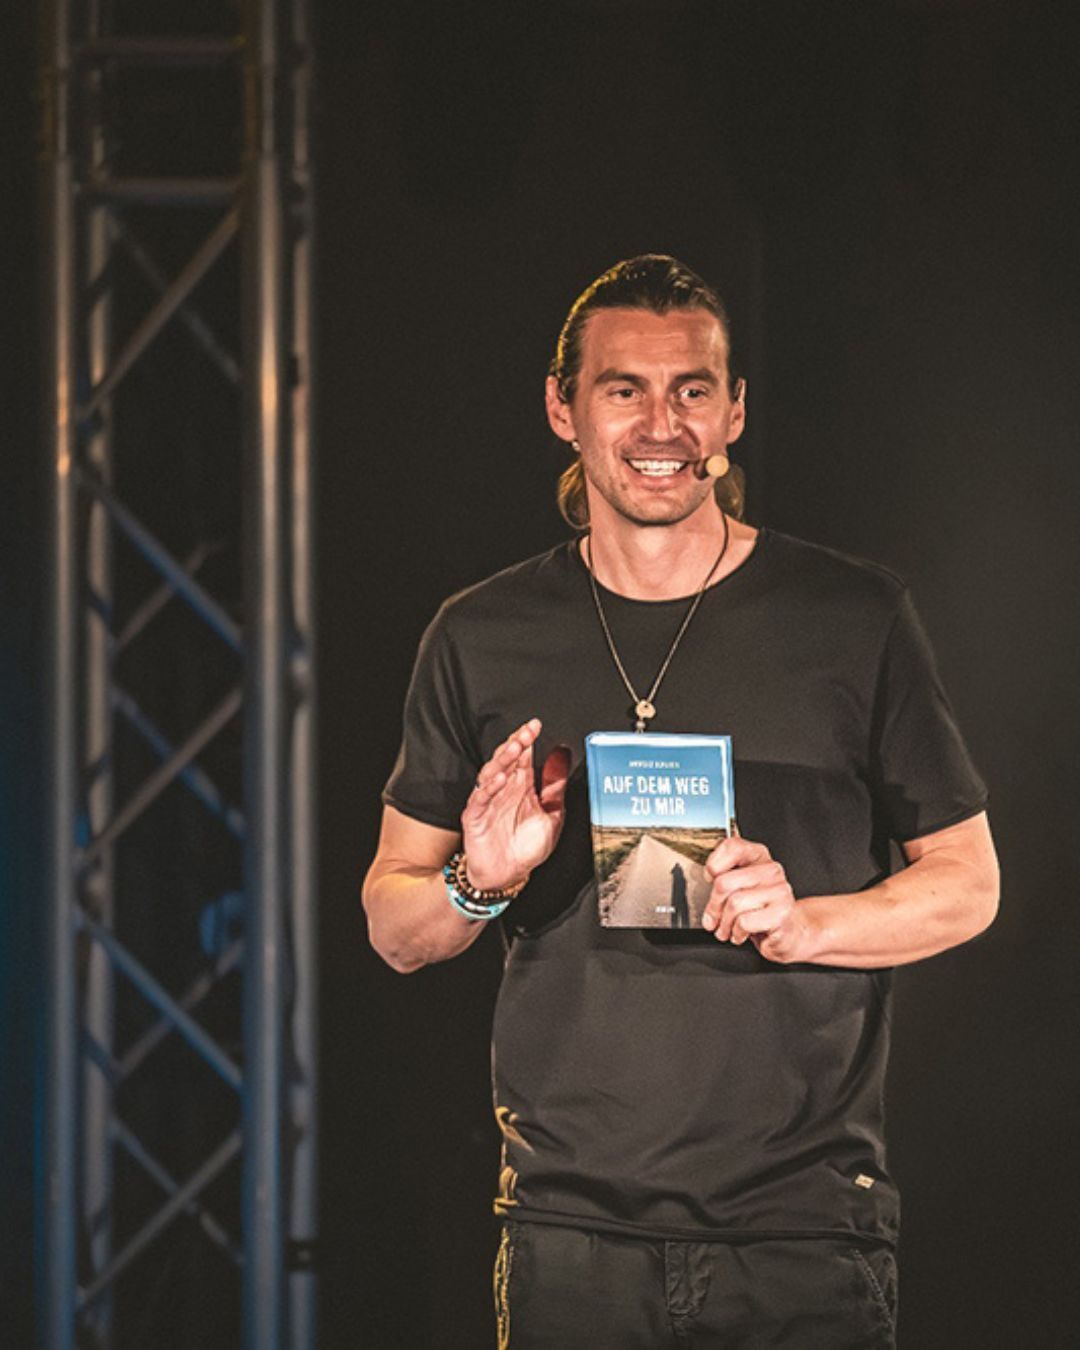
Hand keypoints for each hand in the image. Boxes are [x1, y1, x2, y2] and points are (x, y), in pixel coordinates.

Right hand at [461, 718, 570, 890]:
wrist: (508, 875)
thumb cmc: (526, 846)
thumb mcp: (551, 813)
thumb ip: (555, 784)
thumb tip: (562, 754)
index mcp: (521, 785)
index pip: (523, 756)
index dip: (527, 740)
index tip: (535, 726)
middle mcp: (503, 789)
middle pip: (507, 760)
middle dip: (516, 744)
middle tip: (526, 733)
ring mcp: (488, 801)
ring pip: (491, 773)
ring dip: (502, 760)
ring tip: (515, 748)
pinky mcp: (475, 817)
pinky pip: (480, 799)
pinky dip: (488, 788)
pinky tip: (499, 779)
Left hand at [701, 835, 812, 963]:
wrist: (787, 932)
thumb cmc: (758, 908)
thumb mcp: (739, 886)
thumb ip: (723, 875)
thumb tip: (708, 877)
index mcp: (758, 855)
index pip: (732, 847)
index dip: (713, 865)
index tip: (710, 879)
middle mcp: (771, 869)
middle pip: (725, 882)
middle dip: (713, 907)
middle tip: (712, 919)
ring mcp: (779, 890)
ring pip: (734, 904)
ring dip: (724, 924)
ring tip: (726, 930)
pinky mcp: (781, 912)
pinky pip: (744, 922)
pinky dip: (737, 932)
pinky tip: (741, 933)